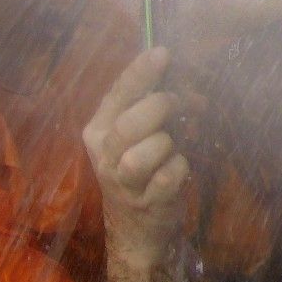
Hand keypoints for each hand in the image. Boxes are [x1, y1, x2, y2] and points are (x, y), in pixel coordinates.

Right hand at [83, 47, 192, 266]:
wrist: (137, 229)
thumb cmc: (142, 170)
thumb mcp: (138, 134)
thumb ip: (150, 103)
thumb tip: (181, 70)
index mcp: (99, 130)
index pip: (116, 94)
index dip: (140, 73)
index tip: (163, 52)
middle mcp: (104, 154)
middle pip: (131, 122)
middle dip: (162, 107)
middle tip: (182, 103)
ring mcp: (122, 181)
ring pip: (146, 152)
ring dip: (168, 144)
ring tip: (173, 148)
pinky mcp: (145, 202)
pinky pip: (169, 177)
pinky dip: (180, 169)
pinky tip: (178, 170)